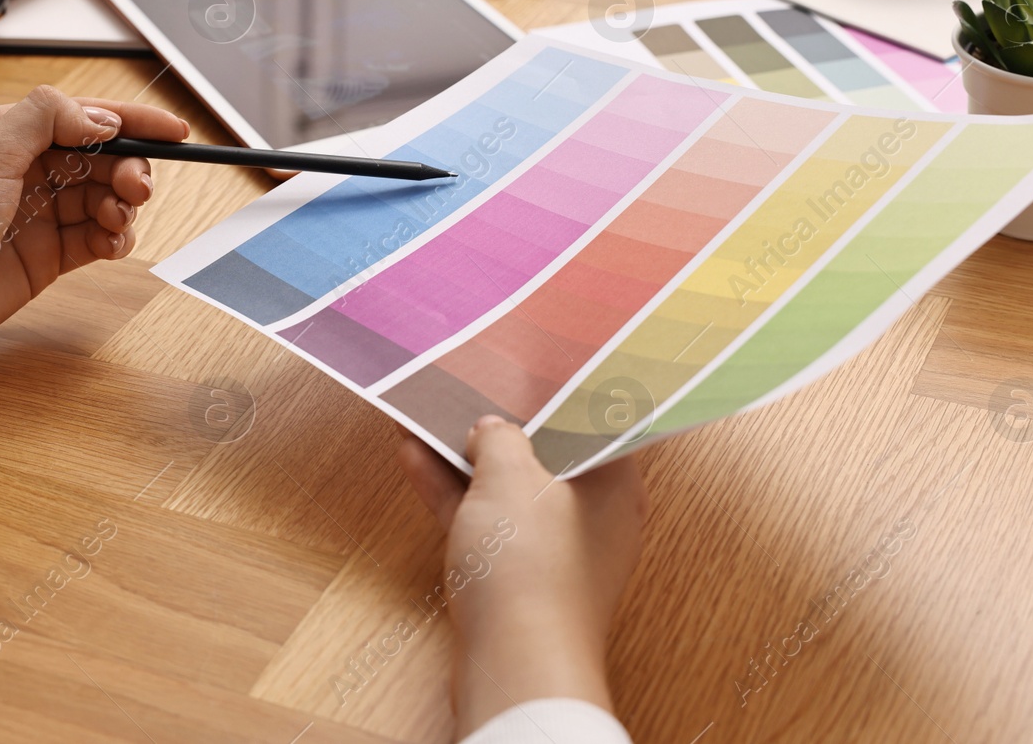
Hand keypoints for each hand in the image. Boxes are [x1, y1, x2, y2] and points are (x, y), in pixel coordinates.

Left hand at [0, 86, 187, 403]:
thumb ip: (46, 120)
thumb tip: (100, 117)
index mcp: (2, 134)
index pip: (80, 117)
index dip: (132, 122)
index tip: (175, 132)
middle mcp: (22, 171)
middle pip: (100, 158)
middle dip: (128, 168)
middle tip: (137, 187)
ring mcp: (35, 214)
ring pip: (103, 198)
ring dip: (121, 206)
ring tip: (115, 222)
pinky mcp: (45, 256)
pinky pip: (96, 238)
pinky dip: (113, 238)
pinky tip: (110, 244)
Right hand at [399, 417, 647, 737]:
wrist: (514, 663)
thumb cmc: (530, 570)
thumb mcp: (509, 475)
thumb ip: (500, 438)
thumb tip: (491, 430)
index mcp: (615, 485)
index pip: (593, 422)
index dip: (556, 393)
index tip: (525, 368)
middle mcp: (592, 517)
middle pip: (545, 455)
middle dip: (501, 426)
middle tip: (469, 387)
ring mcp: (553, 550)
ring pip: (507, 489)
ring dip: (467, 457)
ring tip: (426, 414)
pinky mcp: (517, 578)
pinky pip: (485, 521)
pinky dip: (455, 494)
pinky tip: (417, 459)